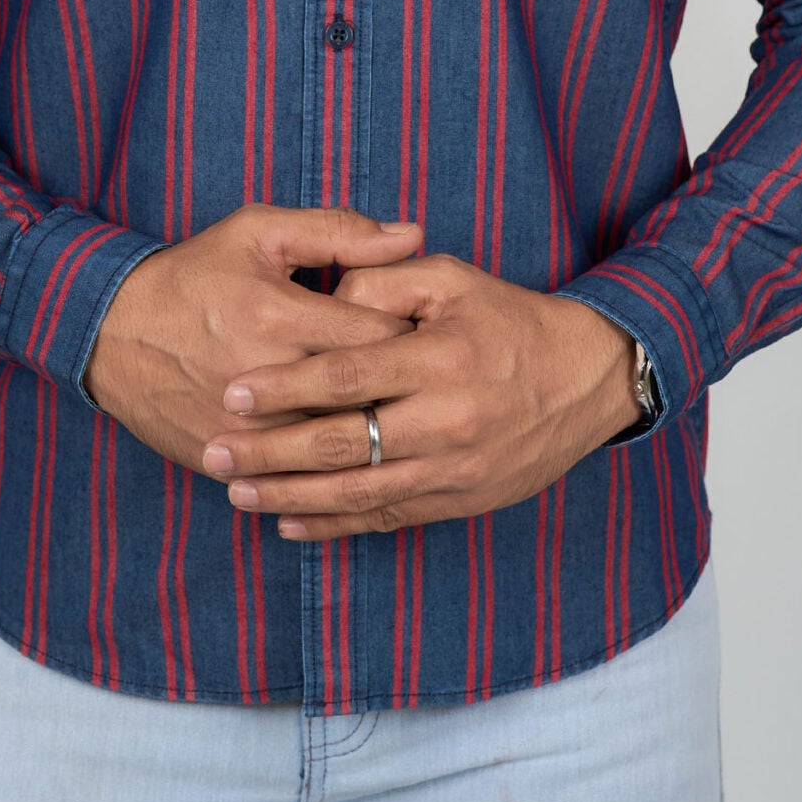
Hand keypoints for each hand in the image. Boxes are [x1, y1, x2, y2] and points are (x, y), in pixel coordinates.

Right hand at [82, 205, 424, 472]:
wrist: (110, 332)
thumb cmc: (194, 275)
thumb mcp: (259, 232)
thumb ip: (339, 230)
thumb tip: (413, 234)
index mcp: (281, 316)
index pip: (380, 337)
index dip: (413, 337)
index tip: (425, 335)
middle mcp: (267, 378)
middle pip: (366, 399)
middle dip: (401, 393)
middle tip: (422, 384)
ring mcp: (246, 428)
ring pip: (335, 449)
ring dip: (369, 437)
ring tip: (394, 421)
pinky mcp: (227, 460)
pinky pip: (294, 478)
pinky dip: (325, 471)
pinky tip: (350, 459)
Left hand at [199, 253, 641, 537]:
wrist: (585, 380)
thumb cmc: (507, 320)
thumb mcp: (452, 277)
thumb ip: (383, 277)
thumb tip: (325, 295)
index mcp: (438, 359)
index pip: (345, 377)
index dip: (284, 387)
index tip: (233, 393)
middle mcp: (445, 421)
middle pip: (342, 445)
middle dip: (270, 453)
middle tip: (216, 450)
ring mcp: (452, 469)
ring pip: (357, 492)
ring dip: (291, 497)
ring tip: (238, 492)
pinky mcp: (459, 500)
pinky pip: (387, 518)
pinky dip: (335, 525)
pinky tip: (291, 522)